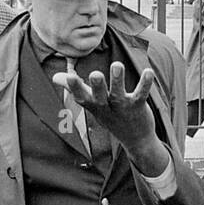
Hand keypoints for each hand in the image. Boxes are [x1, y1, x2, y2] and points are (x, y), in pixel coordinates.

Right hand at [53, 61, 169, 175]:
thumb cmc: (111, 116)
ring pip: (119, 93)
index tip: (68, 76)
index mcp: (94, 105)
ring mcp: (122, 107)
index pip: (81, 97)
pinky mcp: (138, 106)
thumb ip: (75, 89)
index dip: (74, 88)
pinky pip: (141, 94)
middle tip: (95, 74)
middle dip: (97, 86)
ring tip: (117, 65)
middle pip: (100, 97)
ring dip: (118, 80)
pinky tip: (148, 71)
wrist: (136, 140)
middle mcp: (107, 107)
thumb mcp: (92, 105)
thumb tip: (55, 77)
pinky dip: (145, 83)